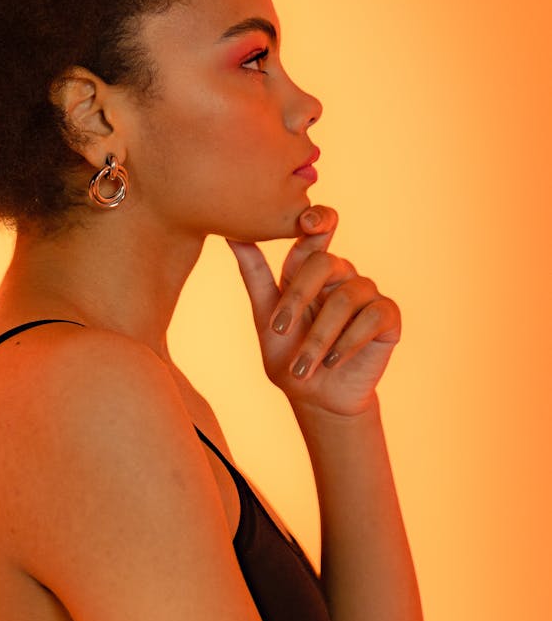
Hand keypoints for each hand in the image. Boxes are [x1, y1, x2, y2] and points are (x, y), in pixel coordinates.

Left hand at [227, 207, 400, 415]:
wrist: (316, 399)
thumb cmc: (289, 358)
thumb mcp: (265, 319)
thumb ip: (254, 276)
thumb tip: (231, 235)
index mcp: (309, 271)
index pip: (312, 237)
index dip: (315, 221)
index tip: (308, 222)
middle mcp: (340, 276)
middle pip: (325, 262)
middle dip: (298, 296)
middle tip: (279, 330)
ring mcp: (367, 294)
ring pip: (346, 297)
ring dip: (319, 336)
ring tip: (303, 367)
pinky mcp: (388, 316)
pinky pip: (373, 316)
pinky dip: (349, 341)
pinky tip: (333, 362)